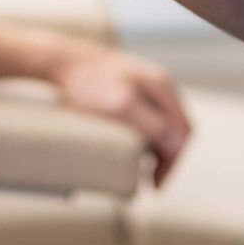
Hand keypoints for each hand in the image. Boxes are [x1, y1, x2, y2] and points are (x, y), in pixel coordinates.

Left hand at [51, 46, 192, 185]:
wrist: (61, 60)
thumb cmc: (88, 82)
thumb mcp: (121, 105)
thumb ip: (152, 124)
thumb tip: (175, 144)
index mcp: (162, 87)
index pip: (182, 132)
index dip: (173, 162)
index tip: (157, 184)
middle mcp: (159, 85)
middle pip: (177, 129)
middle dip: (168, 158)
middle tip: (152, 182)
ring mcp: (145, 86)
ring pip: (164, 125)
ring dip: (158, 149)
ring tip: (143, 169)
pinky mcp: (131, 89)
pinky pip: (149, 118)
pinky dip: (146, 138)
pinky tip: (132, 148)